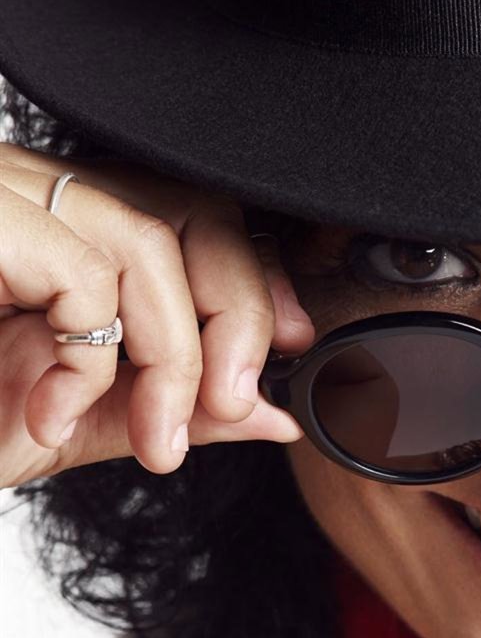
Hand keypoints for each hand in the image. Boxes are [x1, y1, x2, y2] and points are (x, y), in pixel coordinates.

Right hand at [0, 141, 312, 491]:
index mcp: (56, 230)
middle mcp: (25, 194)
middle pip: (185, 208)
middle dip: (239, 310)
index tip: (296, 348)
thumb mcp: (65, 426)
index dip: (255, 275)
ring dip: (172, 355)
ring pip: (144, 240)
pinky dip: (89, 361)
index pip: (188, 213)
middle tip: (239, 404)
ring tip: (154, 444)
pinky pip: (78, 275)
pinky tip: (49, 414)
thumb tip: (277, 417)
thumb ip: (165, 412)